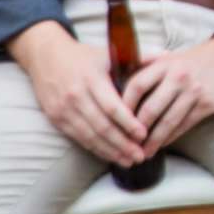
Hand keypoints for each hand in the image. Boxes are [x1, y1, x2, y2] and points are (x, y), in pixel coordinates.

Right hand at [14, 22, 146, 165]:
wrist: (46, 56)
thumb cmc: (84, 56)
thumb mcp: (109, 52)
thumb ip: (140, 55)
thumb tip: (167, 54)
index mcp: (92, 79)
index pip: (112, 107)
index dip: (128, 123)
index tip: (143, 135)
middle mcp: (76, 96)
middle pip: (102, 126)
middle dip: (122, 143)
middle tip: (140, 155)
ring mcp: (64, 109)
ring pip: (90, 136)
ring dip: (110, 151)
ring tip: (129, 161)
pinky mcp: (56, 118)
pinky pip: (78, 138)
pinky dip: (95, 149)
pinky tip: (110, 156)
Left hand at [122, 37, 213, 155]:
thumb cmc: (195, 61)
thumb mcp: (171, 60)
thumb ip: (150, 74)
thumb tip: (125, 98)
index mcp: (164, 63)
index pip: (136, 85)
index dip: (123, 105)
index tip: (115, 120)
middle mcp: (178, 76)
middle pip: (150, 108)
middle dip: (136, 130)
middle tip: (126, 143)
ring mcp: (193, 91)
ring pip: (168, 121)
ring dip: (153, 140)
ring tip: (143, 152)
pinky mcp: (207, 104)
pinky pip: (184, 125)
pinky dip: (171, 137)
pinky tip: (162, 144)